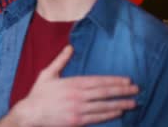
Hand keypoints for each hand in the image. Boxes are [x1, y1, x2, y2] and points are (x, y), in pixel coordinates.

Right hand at [4, 45, 137, 126]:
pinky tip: (118, 112)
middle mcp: (78, 95)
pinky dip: (109, 115)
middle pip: (105, 92)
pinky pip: (97, 117)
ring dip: (120, 104)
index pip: (99, 81)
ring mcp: (78, 109)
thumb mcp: (48, 74)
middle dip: (122, 91)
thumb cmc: (39, 94)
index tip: (127, 80)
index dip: (114, 80)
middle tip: (136, 90)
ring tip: (133, 103)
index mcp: (72, 83)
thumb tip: (70, 47)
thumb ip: (60, 60)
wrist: (31, 113)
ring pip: (104, 106)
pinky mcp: (77, 121)